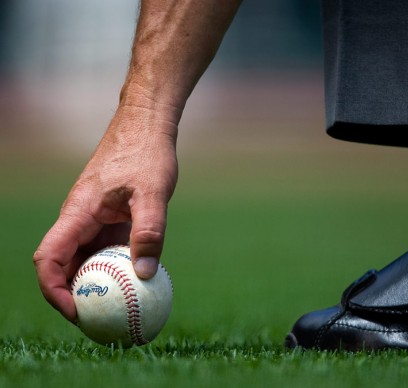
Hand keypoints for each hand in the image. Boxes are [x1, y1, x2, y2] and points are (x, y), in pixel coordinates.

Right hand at [33, 106, 178, 321]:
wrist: (146, 125)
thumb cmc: (146, 153)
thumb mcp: (153, 192)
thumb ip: (149, 231)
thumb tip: (145, 274)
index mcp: (77, 213)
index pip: (48, 258)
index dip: (53, 290)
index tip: (76, 312)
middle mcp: (79, 219)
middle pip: (63, 266)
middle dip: (75, 297)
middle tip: (101, 322)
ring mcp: (93, 219)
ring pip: (85, 259)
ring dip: (96, 285)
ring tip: (119, 310)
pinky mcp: (110, 218)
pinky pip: (106, 250)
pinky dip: (115, 268)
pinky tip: (136, 282)